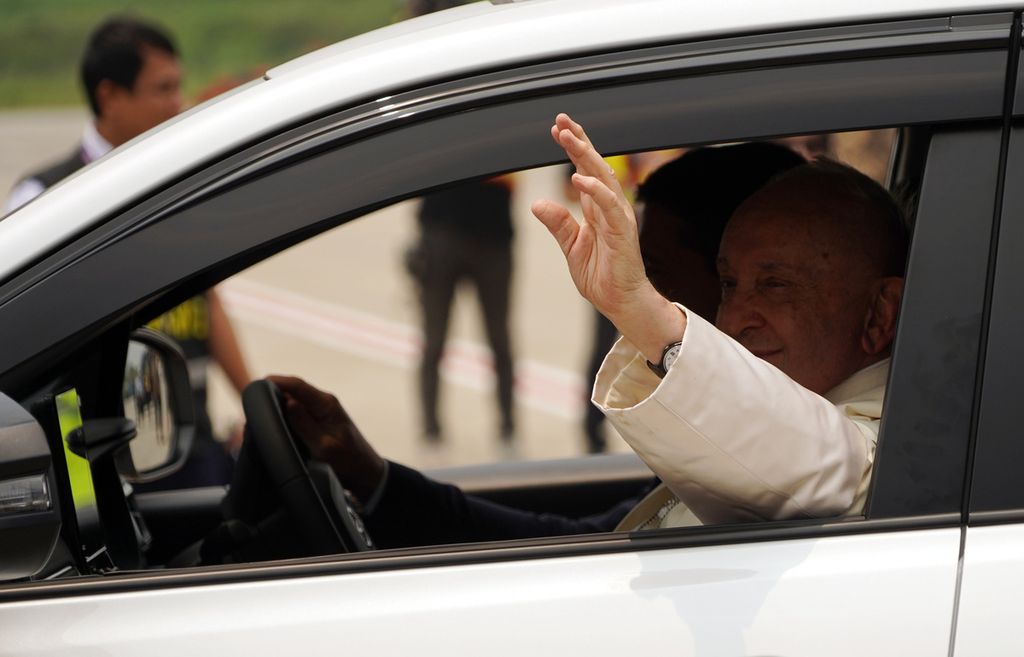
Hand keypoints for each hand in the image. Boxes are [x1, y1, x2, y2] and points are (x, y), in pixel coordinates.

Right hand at [267, 375, 385, 500]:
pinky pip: (296, 412)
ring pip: (292, 401)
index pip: (297, 385)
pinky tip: (272, 423)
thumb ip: (305, 424)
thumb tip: (288, 402)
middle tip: (251, 404)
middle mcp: (322, 403)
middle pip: (292, 390)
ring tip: (258, 414)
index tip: (257, 385)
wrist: (363, 471)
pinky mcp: (316, 421)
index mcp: (326, 404)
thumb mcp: (324, 446)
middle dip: (272, 394)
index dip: (276, 382)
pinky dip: (284, 415)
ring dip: (277, 405)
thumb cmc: (348, 460)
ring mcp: (319, 411)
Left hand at [531, 114, 684, 361]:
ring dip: (586, 156)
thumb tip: (536, 203)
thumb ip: (558, 223)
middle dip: (579, 142)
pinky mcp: (622, 232)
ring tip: (568, 138)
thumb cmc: (601, 276)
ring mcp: (618, 217)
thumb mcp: (571, 246)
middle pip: (595, 166)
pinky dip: (596, 191)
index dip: (574, 148)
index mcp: (597, 208)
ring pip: (603, 178)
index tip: (557, 129)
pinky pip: (610, 206)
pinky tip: (580, 179)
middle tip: (561, 121)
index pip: (585, 170)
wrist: (619, 302)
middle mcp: (609, 207)